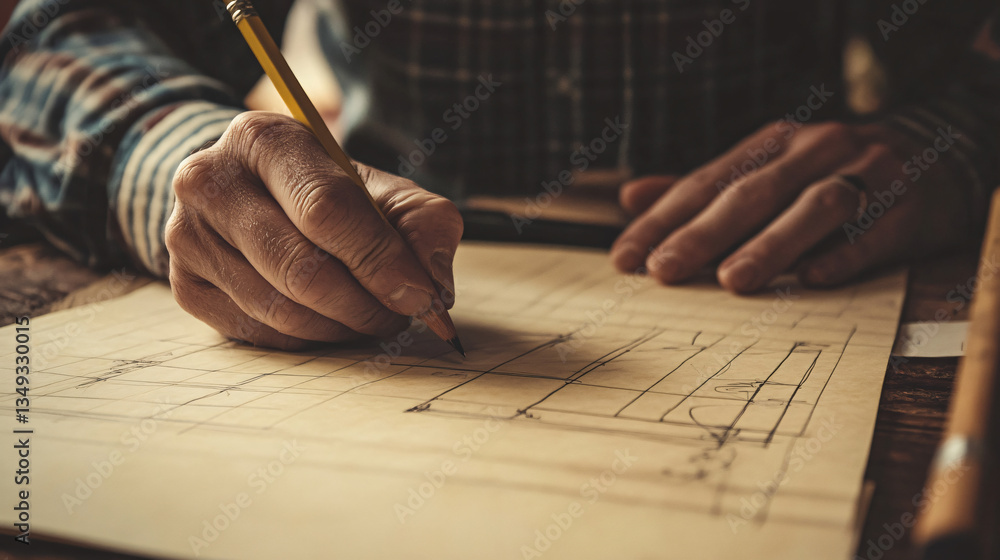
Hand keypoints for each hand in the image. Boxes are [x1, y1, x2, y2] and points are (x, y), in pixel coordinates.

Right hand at [165, 112, 462, 349]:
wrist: (249, 192)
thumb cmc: (325, 191)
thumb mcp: (381, 189)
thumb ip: (424, 224)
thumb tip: (433, 288)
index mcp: (265, 138)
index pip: (327, 209)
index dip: (381, 261)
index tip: (421, 296)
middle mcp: (211, 180)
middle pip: (301, 268)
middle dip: (365, 305)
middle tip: (399, 316)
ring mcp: (187, 234)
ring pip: (280, 308)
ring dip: (341, 327)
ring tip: (370, 317)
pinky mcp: (184, 284)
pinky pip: (258, 332)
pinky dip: (307, 337)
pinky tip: (327, 320)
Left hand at [612, 121, 974, 292]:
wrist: (934, 154)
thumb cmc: (830, 170)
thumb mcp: (765, 166)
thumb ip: (701, 187)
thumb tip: (629, 198)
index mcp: (772, 144)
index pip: (706, 183)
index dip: (663, 220)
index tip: (626, 258)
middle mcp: (815, 152)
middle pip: (752, 193)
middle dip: (703, 234)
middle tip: (663, 271)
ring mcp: (866, 176)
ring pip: (814, 207)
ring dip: (771, 244)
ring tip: (732, 280)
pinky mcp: (908, 208)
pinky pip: (874, 233)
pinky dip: (842, 254)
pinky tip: (812, 280)